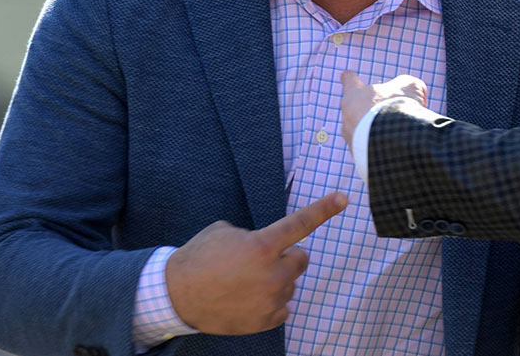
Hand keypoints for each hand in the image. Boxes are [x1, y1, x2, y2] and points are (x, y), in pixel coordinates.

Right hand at [164, 192, 347, 333]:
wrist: (176, 295)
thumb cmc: (199, 258)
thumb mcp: (225, 232)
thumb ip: (254, 235)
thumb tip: (266, 246)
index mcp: (262, 245)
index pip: (300, 223)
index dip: (324, 209)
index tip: (343, 198)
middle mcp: (272, 272)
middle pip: (301, 259)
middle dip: (286, 257)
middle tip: (261, 261)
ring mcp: (271, 299)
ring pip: (290, 284)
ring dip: (274, 281)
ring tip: (244, 283)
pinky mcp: (267, 320)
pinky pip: (282, 308)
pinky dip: (270, 304)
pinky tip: (247, 300)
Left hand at [339, 71, 427, 146]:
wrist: (395, 142)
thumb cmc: (399, 107)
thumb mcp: (410, 86)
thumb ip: (407, 85)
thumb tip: (410, 94)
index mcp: (354, 95)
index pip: (349, 80)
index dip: (353, 79)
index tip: (352, 77)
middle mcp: (347, 116)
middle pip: (355, 109)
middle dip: (372, 110)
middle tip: (391, 112)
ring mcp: (350, 138)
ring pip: (361, 131)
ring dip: (375, 131)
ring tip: (395, 133)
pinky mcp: (358, 156)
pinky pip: (368, 149)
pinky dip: (379, 147)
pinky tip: (395, 147)